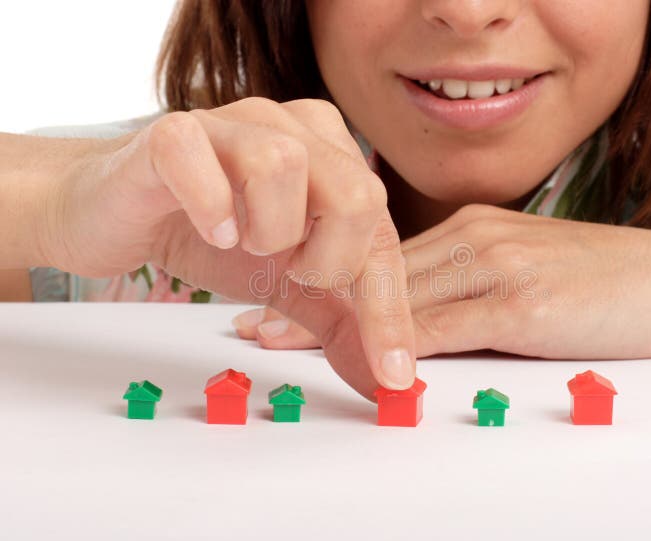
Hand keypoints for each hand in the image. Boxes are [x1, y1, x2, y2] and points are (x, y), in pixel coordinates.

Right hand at [42, 98, 415, 397]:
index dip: (388, 311)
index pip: (382, 234)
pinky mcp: (171, 134)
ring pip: (284, 166)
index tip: (391, 377)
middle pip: (357, 193)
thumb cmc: (209, 236)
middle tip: (289, 273)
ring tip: (243, 244)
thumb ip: (340, 320)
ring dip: (269, 234)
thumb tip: (384, 380)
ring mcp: (230, 122)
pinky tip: (209, 231)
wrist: (117, 215)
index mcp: (332, 155)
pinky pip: (202, 161)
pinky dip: (210, 208)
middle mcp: (292, 126)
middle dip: (330, 262)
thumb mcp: (288, 284)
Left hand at [235, 204, 650, 359]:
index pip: (385, 258)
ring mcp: (497, 266)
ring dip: (332, 324)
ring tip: (276, 342)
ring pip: (397, 299)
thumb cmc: (607, 281)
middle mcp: (476, 238)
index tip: (281, 299)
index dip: (327, 281)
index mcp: (474, 229)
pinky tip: (358, 368)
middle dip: (309, 301)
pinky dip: (396, 350)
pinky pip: (444, 329)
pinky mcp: (521, 304)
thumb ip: (474, 291)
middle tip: (254, 324)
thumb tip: (422, 326)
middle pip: (375, 275)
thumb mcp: (529, 272)